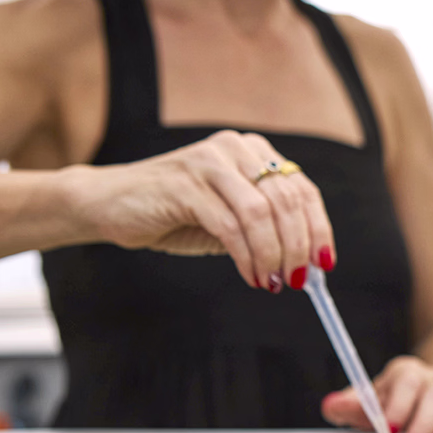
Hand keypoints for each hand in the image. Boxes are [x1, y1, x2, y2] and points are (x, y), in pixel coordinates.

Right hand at [68, 129, 335, 291]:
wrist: (109, 205)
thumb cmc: (174, 214)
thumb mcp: (230, 218)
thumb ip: (266, 228)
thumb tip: (307, 262)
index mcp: (252, 151)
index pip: (302, 189)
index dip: (318, 228)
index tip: (324, 263)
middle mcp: (235, 149)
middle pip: (286, 201)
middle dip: (298, 247)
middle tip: (297, 281)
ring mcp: (209, 162)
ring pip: (261, 214)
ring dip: (273, 255)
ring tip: (272, 283)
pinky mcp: (185, 184)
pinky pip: (230, 226)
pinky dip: (247, 257)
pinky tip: (251, 276)